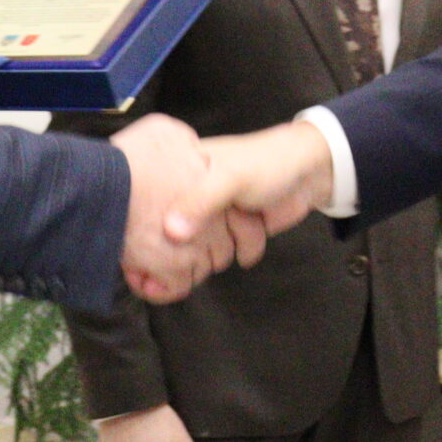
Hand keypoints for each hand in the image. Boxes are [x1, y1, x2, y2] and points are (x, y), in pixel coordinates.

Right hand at [111, 115, 260, 302]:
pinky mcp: (234, 228)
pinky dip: (218, 260)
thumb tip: (170, 232)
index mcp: (186, 171)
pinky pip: (218, 250)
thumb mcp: (230, 177)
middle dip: (165, 252)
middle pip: (169, 228)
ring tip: (189, 275)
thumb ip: (201, 202)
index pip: (150, 200)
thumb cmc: (267, 163)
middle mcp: (195, 193)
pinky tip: (224, 263)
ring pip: (194, 242)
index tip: (129, 254)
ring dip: (196, 259)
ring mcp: (215, 212)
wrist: (312, 170)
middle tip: (153, 278)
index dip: (139, 226)